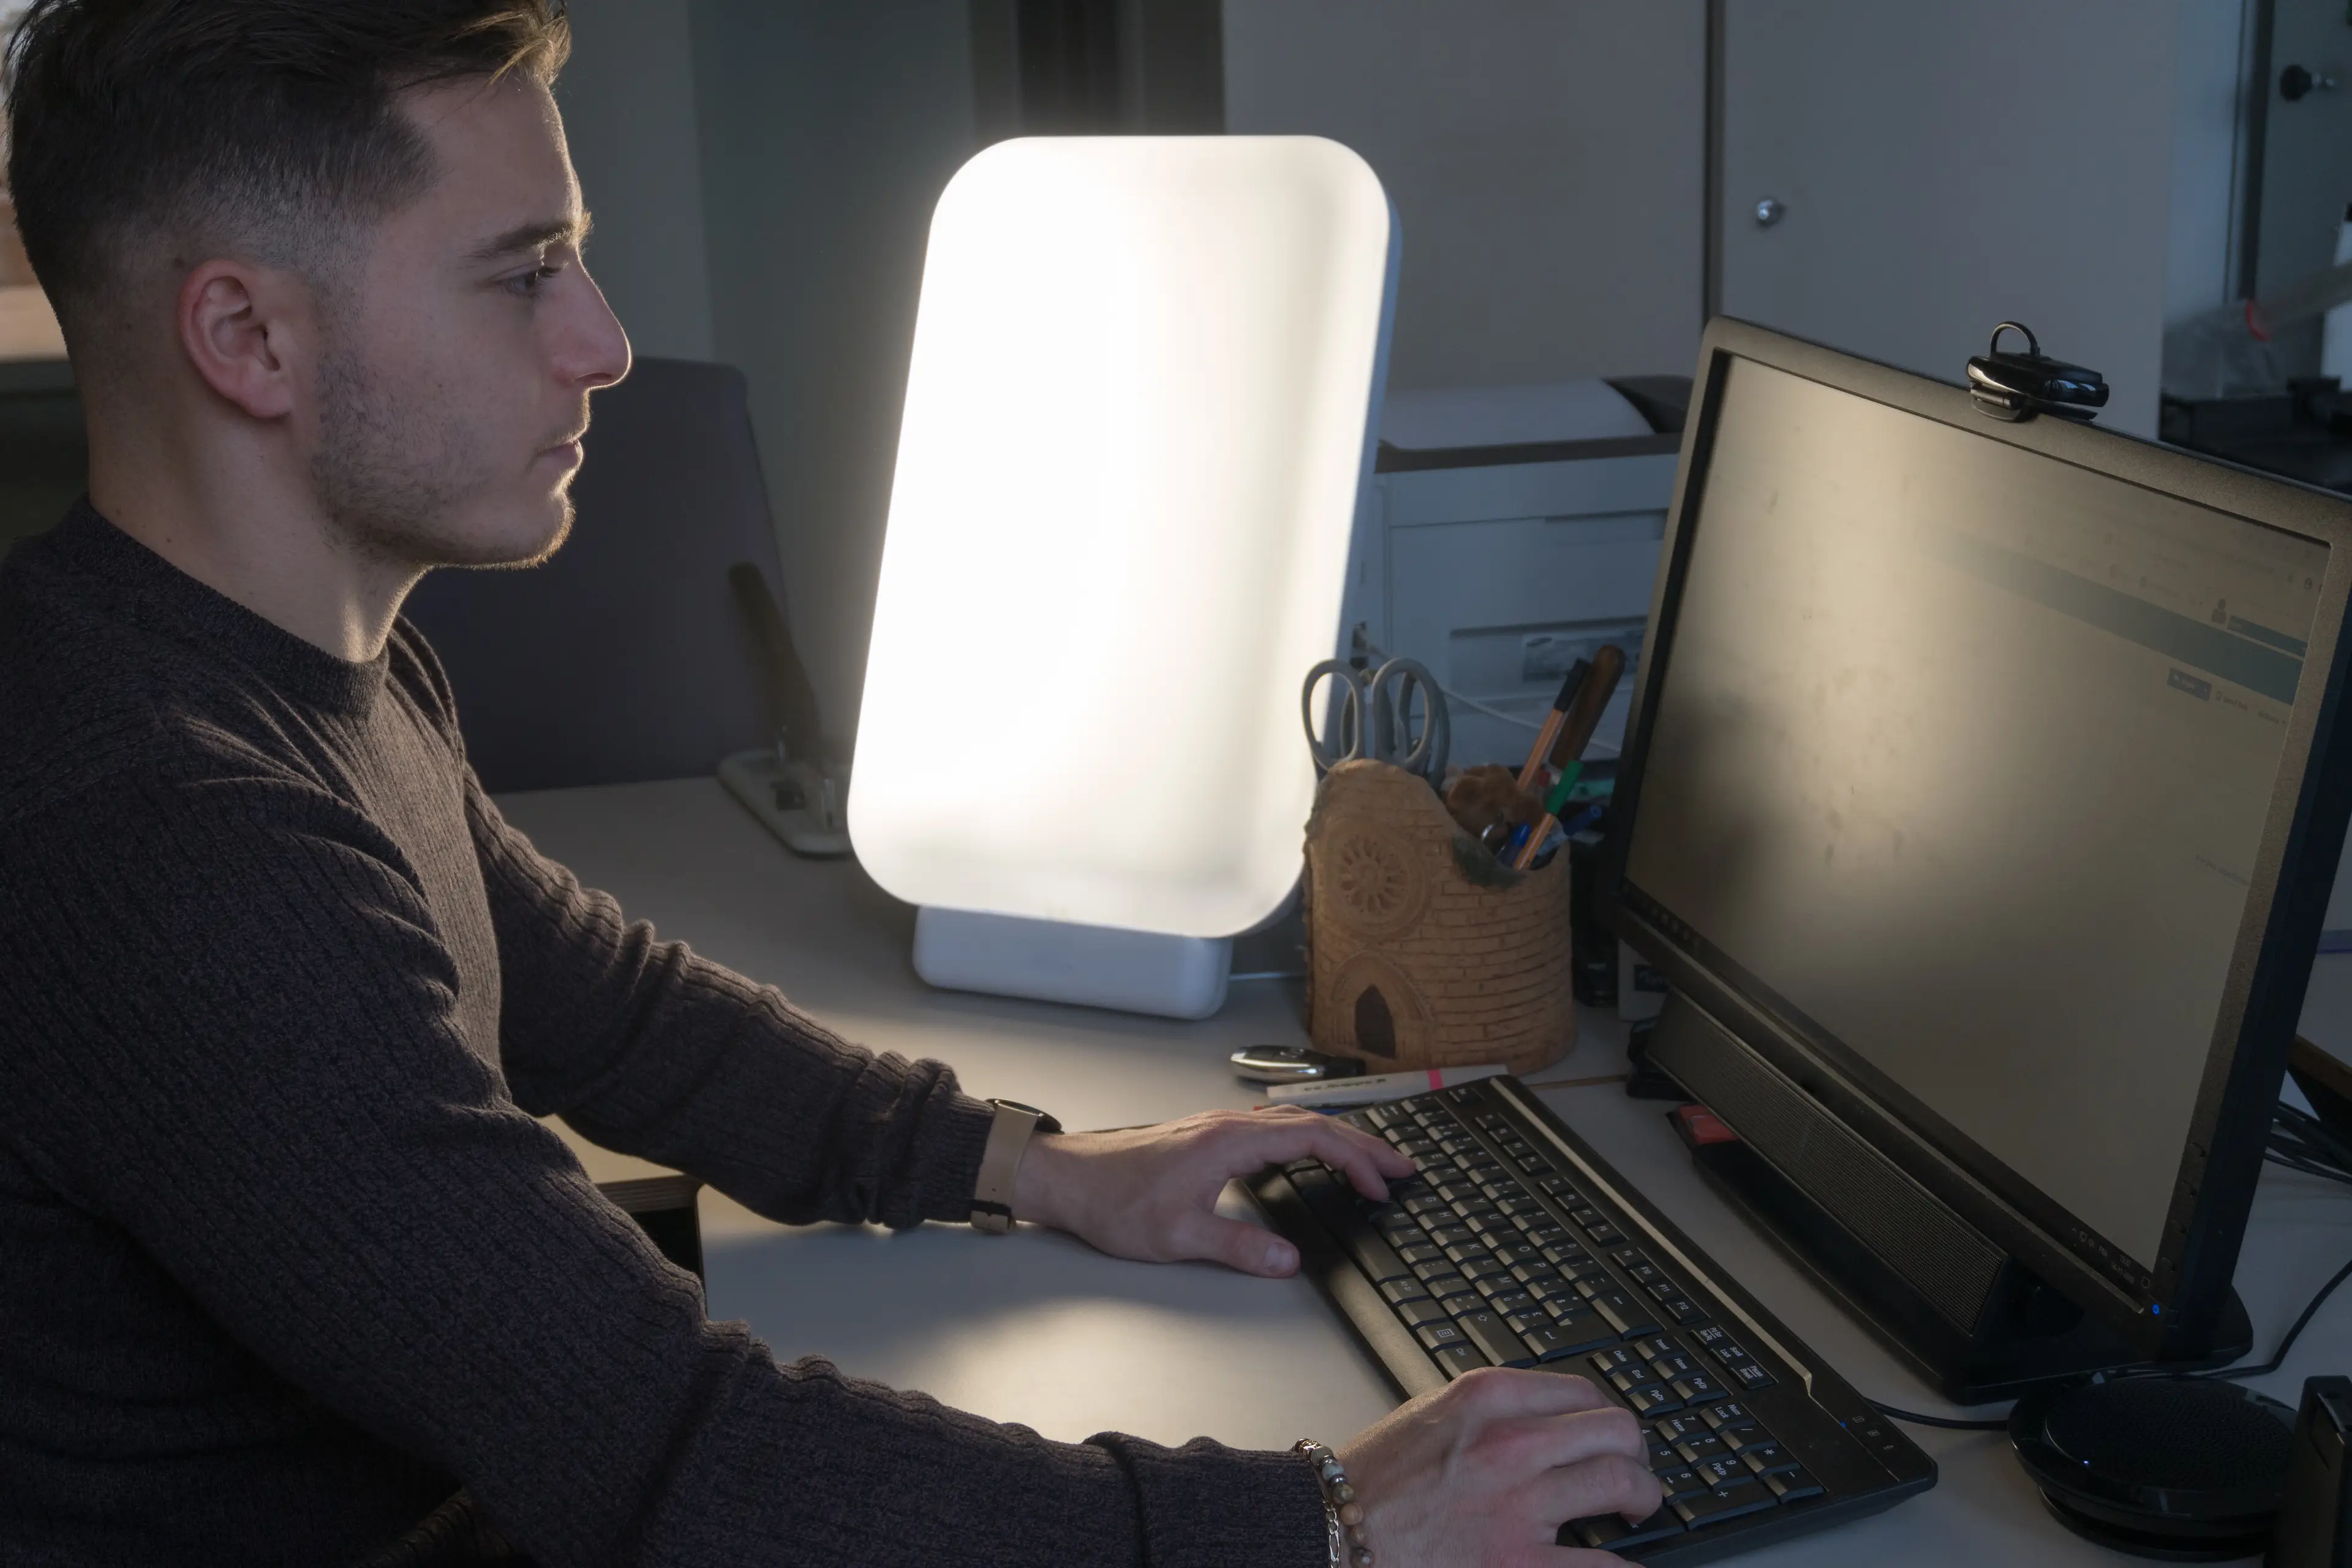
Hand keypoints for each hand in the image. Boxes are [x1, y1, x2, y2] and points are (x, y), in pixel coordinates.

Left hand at [1011, 1105, 1415, 1275]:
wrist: (1065, 1178)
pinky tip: (1309, 1154)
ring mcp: (1217, 1127)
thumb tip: (1289, 1259)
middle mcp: (1227, 1125)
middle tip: (1402, 1168)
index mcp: (1229, 1141)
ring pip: (1293, 1123)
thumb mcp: (1179, 1236)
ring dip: (1336, 1140)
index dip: (1356, 1161)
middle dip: (1363, 1145)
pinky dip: (1306, 1139)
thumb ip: (1239, 1247)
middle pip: (1313, 1124)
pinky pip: (1272, 1129)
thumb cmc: (1112, 1200)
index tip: (1384, 1185)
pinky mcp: (1206, 1137)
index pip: (1313, 1139)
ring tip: (1369, 1162)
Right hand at [1339, 1366, 1659, 1565]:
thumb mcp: (1429, 1416)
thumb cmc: (1368, 1483)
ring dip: (1644, 1498)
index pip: (1581, 1391)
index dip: (1607, 1416)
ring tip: (1637, 1511)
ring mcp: (1519, 1503)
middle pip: (1615, 1430)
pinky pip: (1604, 1566)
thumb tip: (1538, 1424)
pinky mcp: (1519, 1563)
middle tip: (1635, 1473)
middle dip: (1636, 1453)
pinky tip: (1631, 1567)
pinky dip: (1629, 1567)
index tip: (1611, 1434)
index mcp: (1486, 1398)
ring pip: (1623, 1482)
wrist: (1327, 1532)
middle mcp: (1510, 1442)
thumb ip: (1486, 1414)